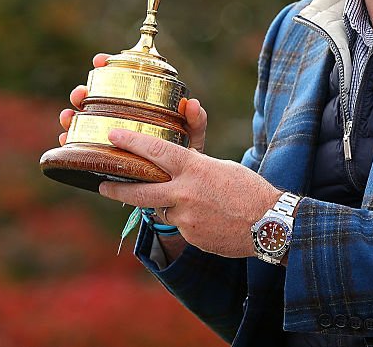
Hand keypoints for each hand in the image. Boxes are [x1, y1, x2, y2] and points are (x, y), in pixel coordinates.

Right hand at [57, 53, 207, 152]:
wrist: (174, 189)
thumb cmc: (183, 158)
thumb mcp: (191, 139)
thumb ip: (195, 122)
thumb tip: (192, 104)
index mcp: (141, 106)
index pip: (121, 79)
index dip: (108, 66)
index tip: (99, 60)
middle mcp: (121, 117)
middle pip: (96, 98)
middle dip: (83, 92)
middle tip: (81, 93)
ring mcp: (109, 136)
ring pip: (83, 119)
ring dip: (71, 113)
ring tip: (68, 115)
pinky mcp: (101, 156)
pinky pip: (80, 146)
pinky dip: (70, 140)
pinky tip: (66, 138)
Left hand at [97, 129, 282, 257]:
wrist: (269, 223)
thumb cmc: (249, 190)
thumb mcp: (221, 166)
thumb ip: (195, 165)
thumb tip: (178, 164)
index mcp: (194, 168)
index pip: (155, 151)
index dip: (130, 142)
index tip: (113, 136)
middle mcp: (184, 192)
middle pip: (139, 191)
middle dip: (117, 188)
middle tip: (103, 185)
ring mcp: (186, 216)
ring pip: (161, 209)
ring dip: (164, 204)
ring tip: (184, 201)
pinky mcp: (191, 235)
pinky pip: (179, 224)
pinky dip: (186, 219)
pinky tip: (206, 218)